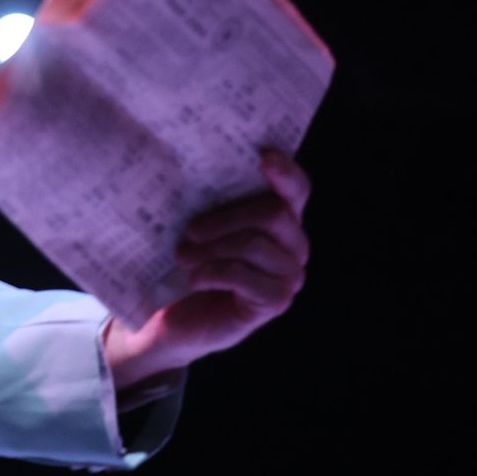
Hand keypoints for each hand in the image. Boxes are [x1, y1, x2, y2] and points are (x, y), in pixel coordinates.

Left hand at [104, 147, 311, 389]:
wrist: (179, 319)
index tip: (263, 157)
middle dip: (225, 218)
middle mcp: (295, 246)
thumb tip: (194, 168)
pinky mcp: (276, 301)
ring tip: (183, 256)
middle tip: (190, 230)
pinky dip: (211, 273)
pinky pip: (243, 275)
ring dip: (211, 248)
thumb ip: (214, 201)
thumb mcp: (201, 227)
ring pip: (254, 244)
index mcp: (282, 219)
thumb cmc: (192, 264)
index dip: (285, 172)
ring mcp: (290, 275)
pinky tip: (194, 280)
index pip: (297, 189)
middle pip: (273, 213)